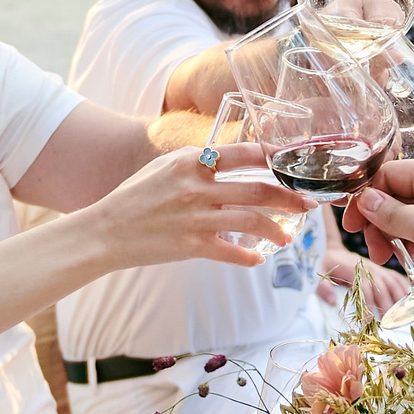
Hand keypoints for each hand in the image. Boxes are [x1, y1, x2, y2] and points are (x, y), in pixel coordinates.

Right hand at [82, 144, 292, 270]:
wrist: (105, 231)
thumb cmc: (133, 197)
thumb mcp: (164, 168)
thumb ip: (197, 164)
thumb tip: (229, 163)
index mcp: (191, 161)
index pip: (245, 154)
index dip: (274, 160)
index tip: (292, 167)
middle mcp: (197, 186)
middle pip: (259, 190)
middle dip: (290, 198)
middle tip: (309, 205)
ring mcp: (196, 217)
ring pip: (252, 222)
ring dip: (277, 230)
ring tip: (288, 237)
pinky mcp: (191, 245)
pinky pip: (232, 252)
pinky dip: (249, 257)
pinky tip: (258, 259)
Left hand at [317, 247, 409, 314]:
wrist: (329, 250)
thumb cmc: (323, 264)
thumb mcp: (317, 274)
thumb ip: (323, 287)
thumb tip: (332, 302)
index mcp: (353, 269)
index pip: (365, 288)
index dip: (368, 305)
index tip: (368, 322)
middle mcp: (367, 267)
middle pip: (382, 286)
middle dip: (387, 306)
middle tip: (389, 324)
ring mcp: (375, 267)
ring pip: (392, 281)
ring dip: (398, 298)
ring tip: (401, 316)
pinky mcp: (379, 269)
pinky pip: (395, 277)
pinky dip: (404, 287)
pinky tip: (409, 300)